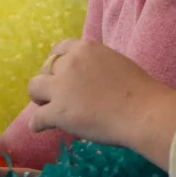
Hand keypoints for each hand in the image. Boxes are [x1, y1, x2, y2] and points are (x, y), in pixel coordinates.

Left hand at [27, 40, 175, 166]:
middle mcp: (69, 63)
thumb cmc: (139, 89)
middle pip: (45, 68)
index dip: (58, 63)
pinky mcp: (57, 112)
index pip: (60, 49)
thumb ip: (95, 65)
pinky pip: (36, 118)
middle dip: (50, 80)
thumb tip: (87, 78)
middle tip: (58, 94)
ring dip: (39, 98)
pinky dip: (37, 124)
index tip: (61, 74)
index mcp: (85, 48)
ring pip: (34, 88)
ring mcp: (61, 87)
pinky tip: (42, 128)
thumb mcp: (114, 62)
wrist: (141, 111)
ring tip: (47, 108)